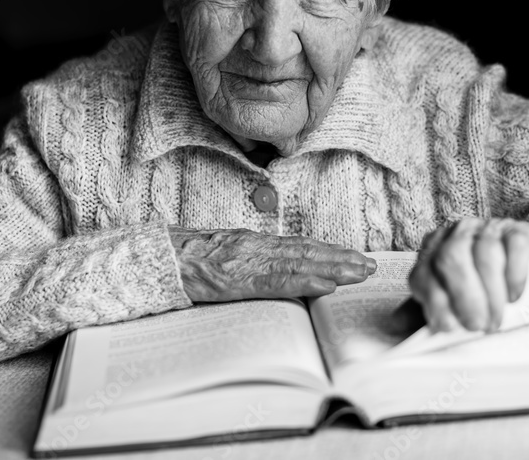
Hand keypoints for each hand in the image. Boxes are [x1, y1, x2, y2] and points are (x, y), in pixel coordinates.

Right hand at [169, 226, 376, 302]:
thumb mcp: (222, 255)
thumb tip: (273, 271)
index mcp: (253, 243)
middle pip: (307, 252)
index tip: (352, 255)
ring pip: (300, 263)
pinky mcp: (240, 279)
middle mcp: (256, 247)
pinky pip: (278, 282)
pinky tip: (326, 285)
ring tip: (359, 273)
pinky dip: (305, 281)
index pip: (298, 245)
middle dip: (341, 258)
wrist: (158, 258)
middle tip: (370, 265)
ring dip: (334, 268)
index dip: (328, 250)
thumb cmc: (185, 260)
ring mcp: (249, 262)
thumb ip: (248, 261)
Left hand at [408, 217, 528, 332]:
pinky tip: (514, 296)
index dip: (434, 301)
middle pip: (452, 257)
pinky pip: (515, 246)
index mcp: (432, 251)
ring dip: (491, 292)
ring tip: (496, 320)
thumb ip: (421, 313)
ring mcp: (489, 229)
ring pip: (485, 252)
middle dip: (463, 296)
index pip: (424, 272)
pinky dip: (515, 275)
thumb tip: (394, 324)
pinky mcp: (519, 231)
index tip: (449, 327)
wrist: (524, 269)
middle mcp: (457, 235)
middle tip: (476, 325)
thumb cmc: (479, 291)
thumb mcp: (449, 301)